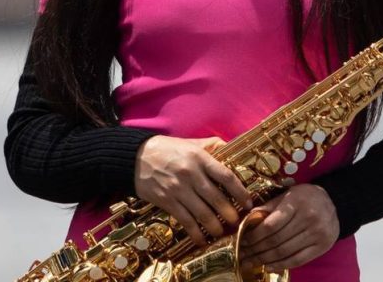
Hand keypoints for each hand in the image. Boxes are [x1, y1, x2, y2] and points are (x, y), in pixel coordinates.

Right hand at [134, 135, 253, 244]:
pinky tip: (202, 239)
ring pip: (202, 213)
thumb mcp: (190, 143)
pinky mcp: (167, 201)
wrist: (134, 157)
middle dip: (230, 213)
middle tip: (237, 221)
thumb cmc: (166, 149)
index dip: (240, 192)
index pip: (226, 176)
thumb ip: (211, 145)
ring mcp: (178, 189)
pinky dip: (195, 232)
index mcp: (199, 158)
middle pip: (217, 198)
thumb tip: (231, 146)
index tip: (248, 202)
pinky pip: (185, 220)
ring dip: (215, 226)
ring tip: (222, 232)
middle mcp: (191, 174)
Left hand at [239, 184, 339, 271]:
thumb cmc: (306, 197)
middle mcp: (308, 218)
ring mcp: (317, 234)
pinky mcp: (322, 246)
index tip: (242, 240)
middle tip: (242, 254)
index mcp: (296, 203)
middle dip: (256, 250)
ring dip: (265, 259)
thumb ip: (269, 206)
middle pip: (276, 240)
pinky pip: (298, 260)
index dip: (254, 236)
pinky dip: (281, 265)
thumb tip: (247, 217)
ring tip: (251, 261)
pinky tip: (268, 266)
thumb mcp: (287, 194)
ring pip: (285, 252)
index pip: (271, 225)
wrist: (335, 202)